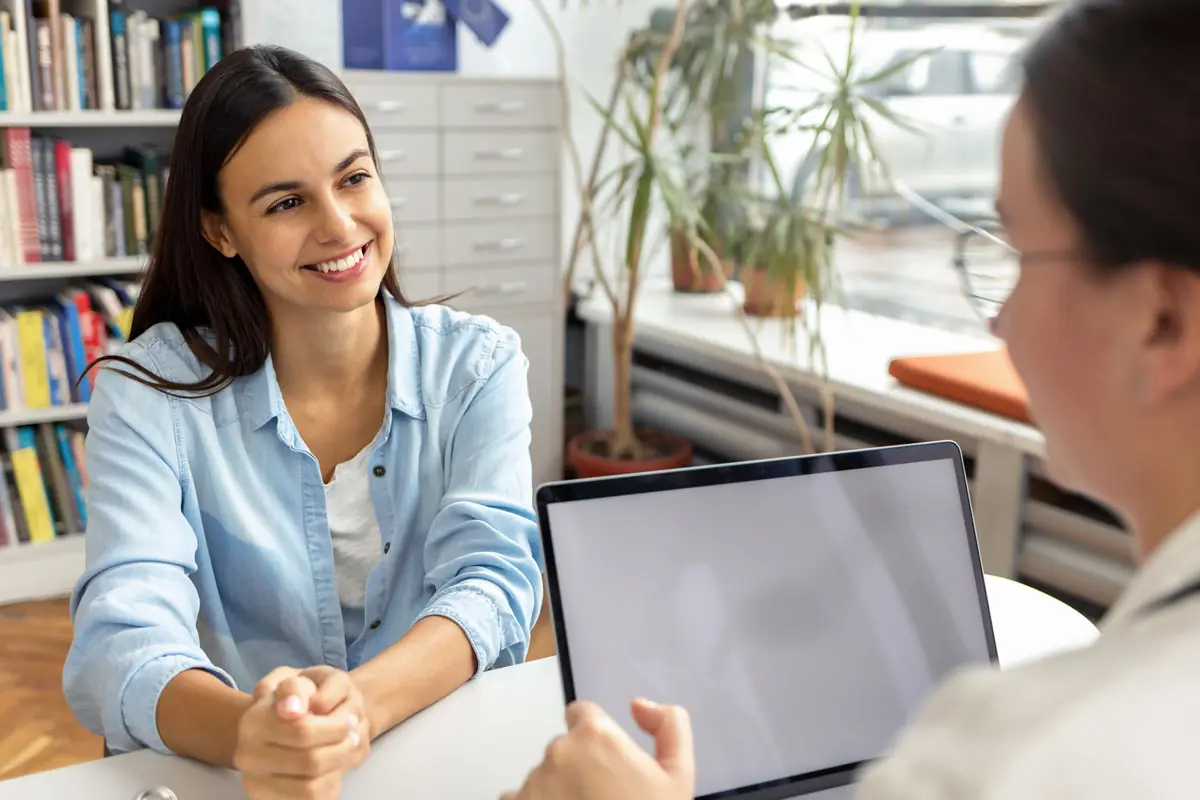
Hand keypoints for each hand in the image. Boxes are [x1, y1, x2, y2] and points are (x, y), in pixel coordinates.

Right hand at [233, 666, 370, 799]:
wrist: (282, 726)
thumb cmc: (296, 701)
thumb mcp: (297, 682)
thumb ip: (295, 689)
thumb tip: (291, 709)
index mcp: (253, 722)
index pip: (302, 732)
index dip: (334, 728)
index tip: (349, 720)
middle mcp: (247, 756)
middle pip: (310, 762)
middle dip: (341, 748)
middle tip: (352, 737)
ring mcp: (255, 783)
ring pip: (311, 788)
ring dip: (337, 769)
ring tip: (346, 751)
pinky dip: (329, 787)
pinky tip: (332, 770)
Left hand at [500, 698, 694, 799]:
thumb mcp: (678, 776)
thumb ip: (669, 726)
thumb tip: (640, 705)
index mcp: (595, 737)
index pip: (582, 713)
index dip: (596, 736)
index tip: (608, 762)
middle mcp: (557, 754)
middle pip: (565, 749)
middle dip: (581, 768)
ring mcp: (531, 784)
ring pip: (545, 776)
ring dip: (559, 791)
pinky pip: (519, 799)